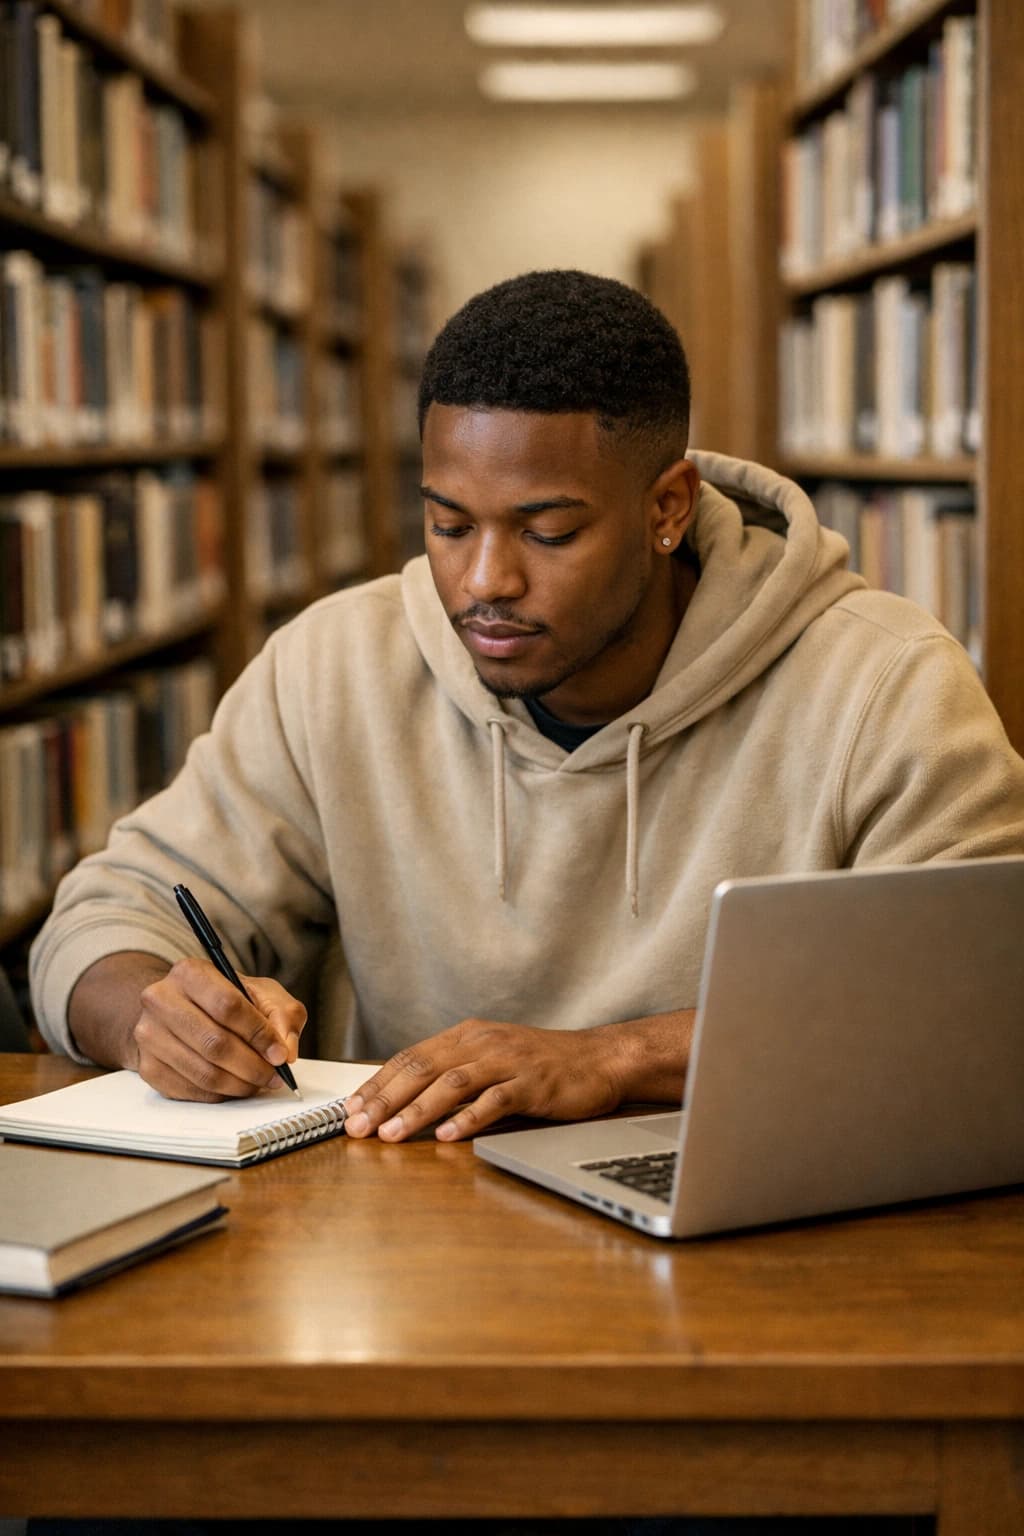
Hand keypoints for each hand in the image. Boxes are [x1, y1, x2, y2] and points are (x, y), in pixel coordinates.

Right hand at [132, 957, 306, 1101]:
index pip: (228, 1006)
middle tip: (274, 1076)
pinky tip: (235, 1086)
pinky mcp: (148, 1067)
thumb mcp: (260, 993)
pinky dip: (220, 1094)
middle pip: (214, 1043)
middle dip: (252, 1066)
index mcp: (190, 972)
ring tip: (259, 1082)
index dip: (259, 1034)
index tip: (279, 1054)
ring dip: (240, 1084)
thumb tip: (286, 1052)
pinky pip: (191, 1090)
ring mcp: (149, 1036)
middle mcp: (161, 1000)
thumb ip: (283, 1015)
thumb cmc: (225, 1000)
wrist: (179, 1010)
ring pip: (203, 1072)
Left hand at [343, 1017, 627, 1142]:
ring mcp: (508, 1062)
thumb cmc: (543, 1065)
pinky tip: (446, 1136)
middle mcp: (483, 1043)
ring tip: (390, 1135)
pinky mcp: (532, 1084)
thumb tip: (405, 1098)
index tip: (350, 1109)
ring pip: (451, 1084)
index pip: (410, 1057)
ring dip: (416, 1111)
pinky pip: (494, 1100)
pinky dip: (467, 1119)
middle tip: (357, 1126)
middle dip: (384, 1099)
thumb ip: (454, 1071)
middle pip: (422, 1068)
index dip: (377, 1083)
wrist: (599, 1059)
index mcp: (467, 1036)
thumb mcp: (492, 1058)